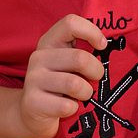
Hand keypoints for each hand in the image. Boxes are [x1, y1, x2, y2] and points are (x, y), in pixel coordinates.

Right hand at [19, 14, 106, 137]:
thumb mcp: (67, 62)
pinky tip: (68, 107)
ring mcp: (33, 79)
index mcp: (49, 42)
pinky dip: (74, 108)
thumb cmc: (58, 84)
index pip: (70, 23)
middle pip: (80, 58)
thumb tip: (106, 45)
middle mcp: (38, 57)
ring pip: (74, 84)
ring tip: (82, 95)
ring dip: (86, 92)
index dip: (92, 32)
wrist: (31, 113)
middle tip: (95, 78)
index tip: (102, 46)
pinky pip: (66, 106)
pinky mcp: (32, 102)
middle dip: (96, 71)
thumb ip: (82, 50)